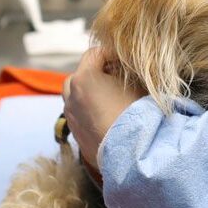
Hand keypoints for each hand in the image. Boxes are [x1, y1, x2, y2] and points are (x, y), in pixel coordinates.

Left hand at [62, 48, 144, 168]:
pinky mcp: (75, 134)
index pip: (94, 54)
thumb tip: (121, 68)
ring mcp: (71, 116)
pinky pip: (78, 115)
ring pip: (74, 96)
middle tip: (114, 78)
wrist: (132, 153)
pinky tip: (105, 116)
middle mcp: (71, 96)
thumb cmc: (136, 114)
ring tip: (108, 98)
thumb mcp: (136, 84)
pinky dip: (87, 111)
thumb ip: (125, 71)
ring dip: (88, 93)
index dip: (110, 54)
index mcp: (84, 78)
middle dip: (95, 73)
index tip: (123, 60)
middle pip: (79, 75)